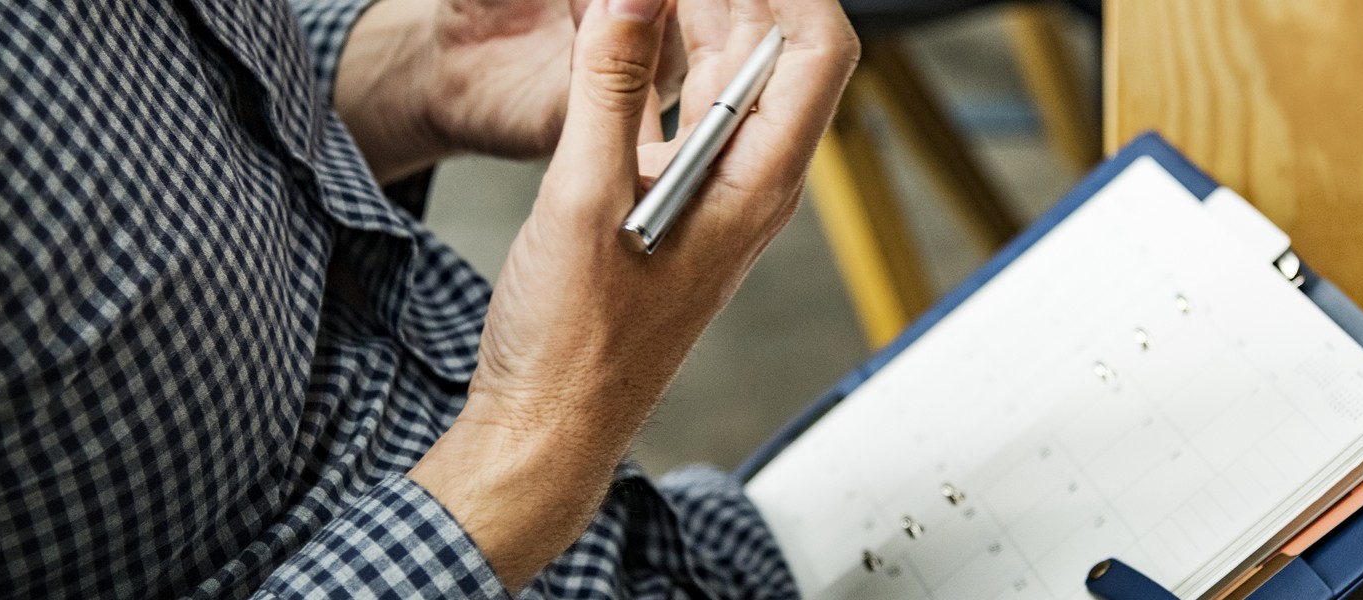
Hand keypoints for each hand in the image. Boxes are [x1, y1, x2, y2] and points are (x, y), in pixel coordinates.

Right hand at [405, 0, 857, 586]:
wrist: (545, 423)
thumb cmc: (577, 343)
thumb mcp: (586, 195)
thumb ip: (610, 83)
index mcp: (757, 182)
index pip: (816, 48)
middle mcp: (747, 180)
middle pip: (768, 47)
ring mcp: (708, 188)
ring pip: (718, 70)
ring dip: (686, 11)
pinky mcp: (664, 196)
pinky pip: (671, 104)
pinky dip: (648, 56)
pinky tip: (609, 26)